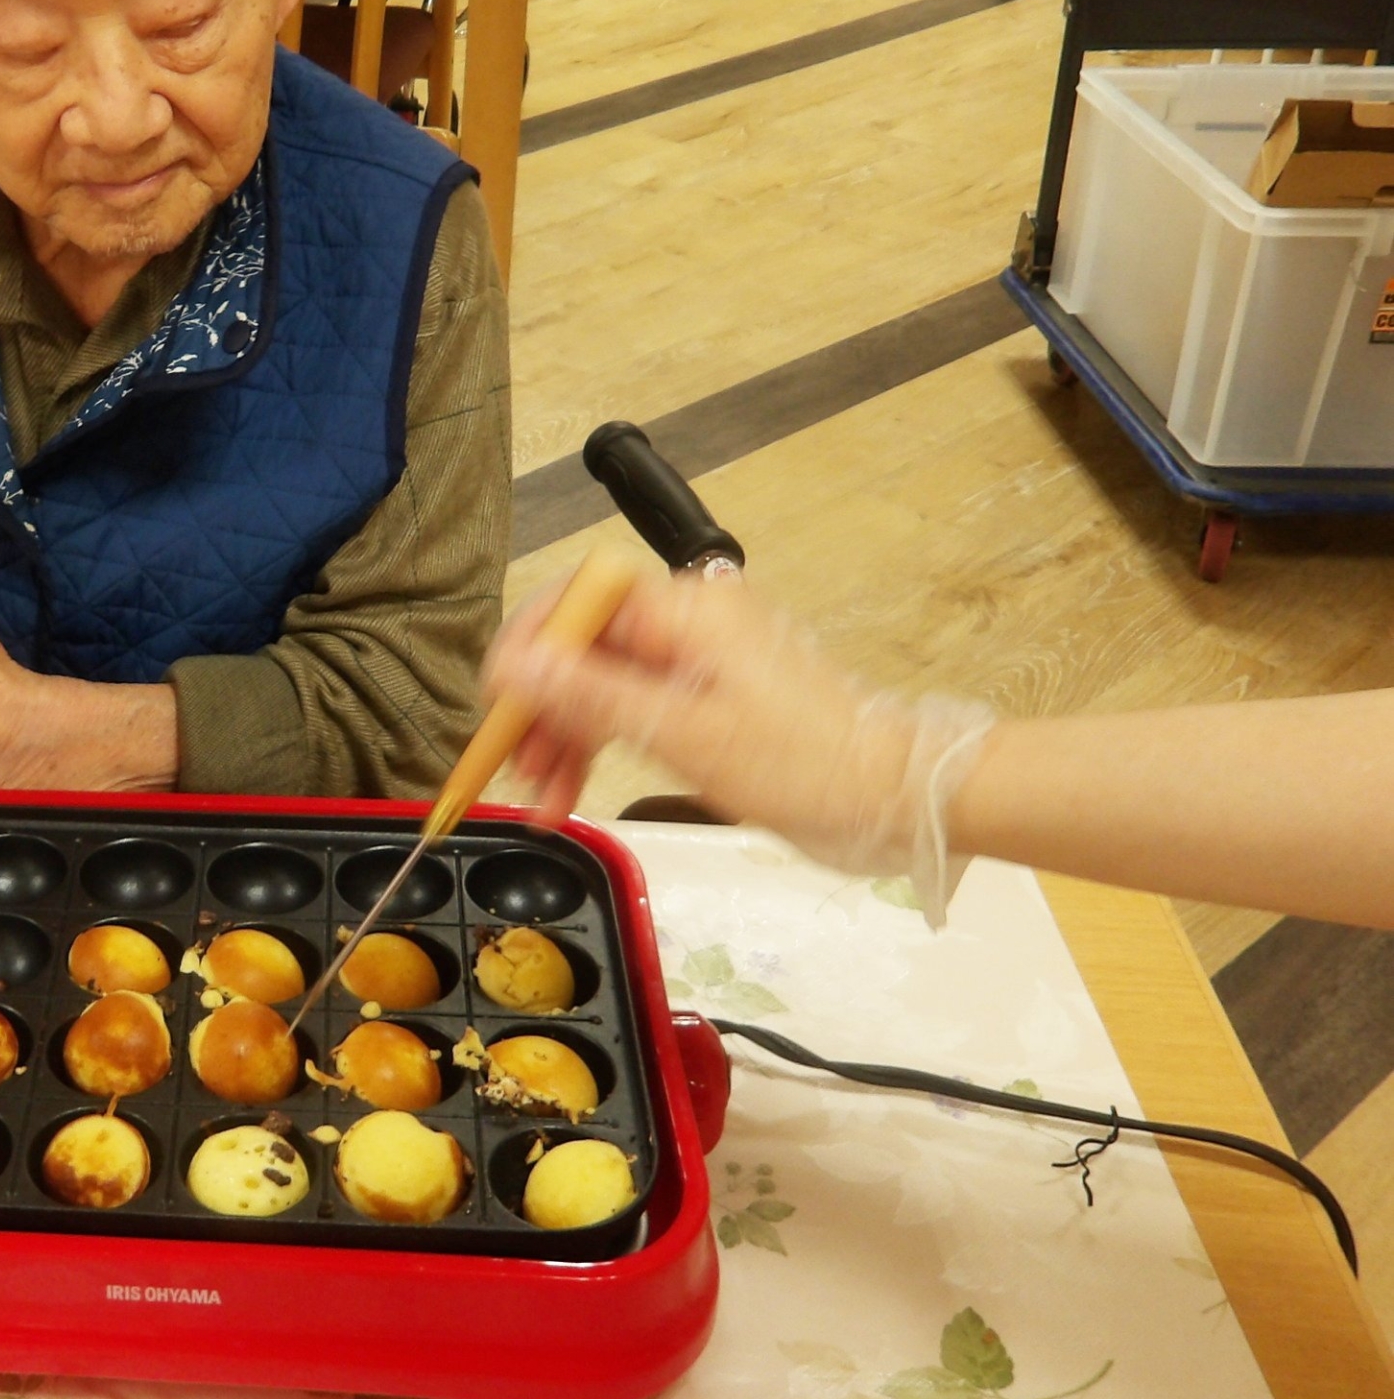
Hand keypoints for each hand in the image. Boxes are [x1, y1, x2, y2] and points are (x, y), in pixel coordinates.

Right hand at [484, 573, 989, 893]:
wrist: (899, 799)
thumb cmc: (812, 766)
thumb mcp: (688, 736)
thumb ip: (595, 696)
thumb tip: (518, 663)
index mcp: (688, 609)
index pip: (579, 598)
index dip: (529, 645)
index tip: (499, 703)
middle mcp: (690, 622)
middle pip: (583, 644)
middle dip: (541, 705)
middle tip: (514, 767)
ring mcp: (698, 661)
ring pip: (600, 682)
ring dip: (563, 736)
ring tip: (541, 798)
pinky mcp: (707, 699)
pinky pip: (631, 709)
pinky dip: (599, 746)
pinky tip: (572, 789)